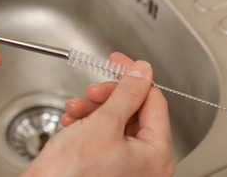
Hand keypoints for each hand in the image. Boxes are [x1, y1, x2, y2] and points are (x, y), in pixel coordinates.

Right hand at [22, 53, 173, 176]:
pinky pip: (102, 133)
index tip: (117, 62)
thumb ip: (127, 94)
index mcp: (155, 155)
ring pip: (115, 119)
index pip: (154, 101)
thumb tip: (142, 73)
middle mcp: (145, 162)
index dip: (133, 78)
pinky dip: (87, 123)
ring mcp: (126, 164)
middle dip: (106, 96)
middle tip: (91, 89)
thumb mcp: (103, 123)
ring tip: (74, 108)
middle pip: (133, 110)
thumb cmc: (71, 173)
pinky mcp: (106, 163)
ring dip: (92, 108)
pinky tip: (71, 122)